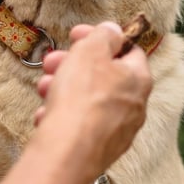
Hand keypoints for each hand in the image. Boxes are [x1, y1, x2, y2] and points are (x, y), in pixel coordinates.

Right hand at [34, 23, 151, 177]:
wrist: (67, 152)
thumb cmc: (81, 98)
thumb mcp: (90, 51)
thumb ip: (103, 36)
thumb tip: (113, 30)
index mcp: (139, 80)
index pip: (128, 50)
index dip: (101, 38)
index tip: (76, 35)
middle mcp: (135, 107)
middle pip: (104, 76)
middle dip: (74, 65)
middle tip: (52, 62)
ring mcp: (118, 132)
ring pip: (89, 101)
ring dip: (64, 89)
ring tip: (44, 88)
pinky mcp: (98, 151)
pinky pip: (80, 125)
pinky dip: (63, 116)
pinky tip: (46, 115)